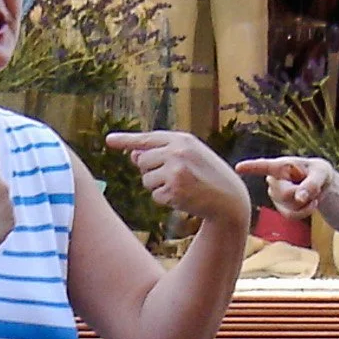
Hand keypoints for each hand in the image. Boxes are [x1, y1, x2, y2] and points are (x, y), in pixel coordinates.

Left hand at [108, 130, 250, 225]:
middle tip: (175, 176)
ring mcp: (175, 170)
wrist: (229, 198)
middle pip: (142, 161)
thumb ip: (161, 153)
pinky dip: (166, 199)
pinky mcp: (174, 190)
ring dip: (159, 187)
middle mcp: (176, 151)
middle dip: (152, 171)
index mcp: (181, 139)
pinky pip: (155, 196)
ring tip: (182, 186)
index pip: (146, 139)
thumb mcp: (189, 157)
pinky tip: (184, 197)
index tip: (108, 141)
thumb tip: (132, 155)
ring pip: (146, 180)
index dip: (126, 140)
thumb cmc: (208, 175)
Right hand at [235, 154, 335, 220]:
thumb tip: (299, 198)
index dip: (251, 167)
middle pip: (284, 194)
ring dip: (305, 203)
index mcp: (281, 165)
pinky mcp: (280, 208)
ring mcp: (275, 195)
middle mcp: (274, 179)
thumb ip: (312, 184)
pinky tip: (309, 203)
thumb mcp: (322, 174)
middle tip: (313, 187)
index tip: (238, 167)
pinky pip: (291, 216)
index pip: (264, 166)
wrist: (321, 186)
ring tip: (311, 193)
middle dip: (301, 194)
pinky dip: (305, 212)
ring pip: (288, 206)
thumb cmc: (319, 173)